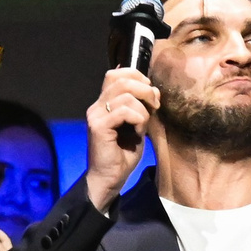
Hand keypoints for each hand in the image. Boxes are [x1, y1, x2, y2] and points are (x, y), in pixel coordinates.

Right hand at [83, 67, 158, 211]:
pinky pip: (124, 111)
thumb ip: (144, 108)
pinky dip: (138, 119)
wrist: (110, 177)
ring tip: (143, 126)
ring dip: (143, 110)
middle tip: (155, 107)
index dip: (137, 77)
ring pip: (126, 95)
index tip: (152, 94)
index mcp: (105, 102)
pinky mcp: (98, 126)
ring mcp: (95, 115)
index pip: (116, 74)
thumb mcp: (139, 126)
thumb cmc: (124, 154)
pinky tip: (138, 132)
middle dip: (145, 90)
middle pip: (121, 79)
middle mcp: (97, 105)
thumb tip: (155, 90)